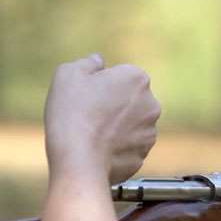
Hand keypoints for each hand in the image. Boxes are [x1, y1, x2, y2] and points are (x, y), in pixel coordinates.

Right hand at [44, 54, 160, 183]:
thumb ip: (88, 63)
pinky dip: (115, 150)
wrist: (79, 158)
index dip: (100, 86)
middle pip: (129, 101)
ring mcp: (149, 132)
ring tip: (92, 136)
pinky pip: (127, 149)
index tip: (87, 97)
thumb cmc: (72, 112)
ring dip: (116, 129)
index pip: (120, 77)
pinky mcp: (142, 156)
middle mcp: (151, 104)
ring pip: (130, 126)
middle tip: (88, 116)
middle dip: (113, 107)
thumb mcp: (69, 74)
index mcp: (137, 78)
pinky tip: (97, 151)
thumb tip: (98, 62)